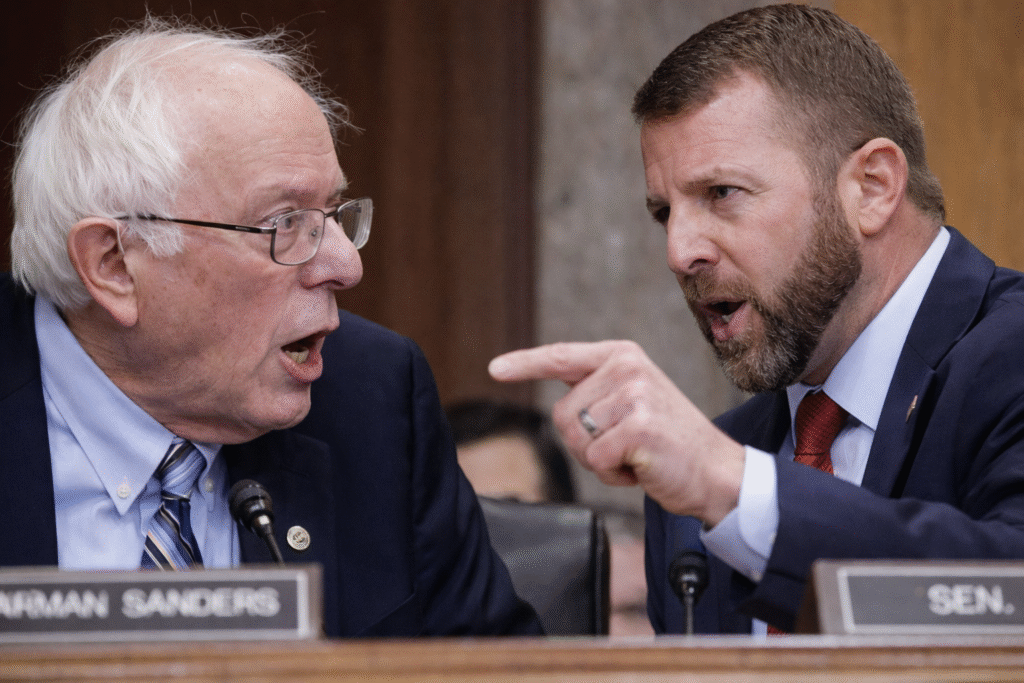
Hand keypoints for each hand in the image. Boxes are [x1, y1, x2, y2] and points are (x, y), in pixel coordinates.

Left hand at [489, 340, 744, 525]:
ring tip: (637, 453)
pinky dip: (613, 475)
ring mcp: (634, 395)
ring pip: (576, 439)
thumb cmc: (668, 442)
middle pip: (562, 414)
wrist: (716, 472)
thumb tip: (562, 407)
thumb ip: (598, 393)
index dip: (525, 364)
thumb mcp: (634, 402)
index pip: (561, 357)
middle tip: (627, 445)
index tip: (495, 369)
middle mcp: (627, 367)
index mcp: (623, 355)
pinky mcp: (638, 427)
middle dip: (585, 442)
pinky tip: (642, 466)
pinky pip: (594, 460)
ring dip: (600, 460)